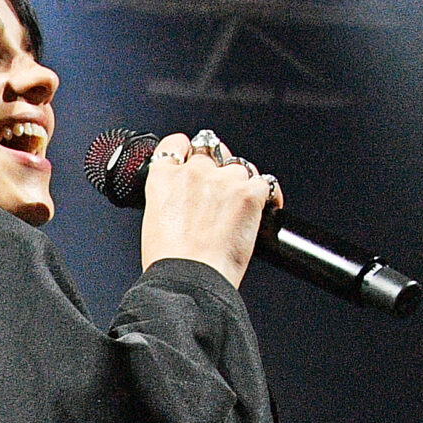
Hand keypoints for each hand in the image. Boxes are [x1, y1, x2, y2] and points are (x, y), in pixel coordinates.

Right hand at [135, 130, 280, 287]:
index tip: (194, 159)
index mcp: (164, 178)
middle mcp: (193, 172)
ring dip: (241, 183)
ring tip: (238, 210)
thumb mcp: (155, 220)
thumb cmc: (170, 262)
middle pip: (212, 152)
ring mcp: (223, 180)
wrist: (189, 279)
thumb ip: (171, 197)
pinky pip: (266, 184)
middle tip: (219, 194)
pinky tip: (263, 210)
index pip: (177, 143)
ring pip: (239, 167)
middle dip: (217, 169)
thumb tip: (187, 199)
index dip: (188, 150)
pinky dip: (268, 197)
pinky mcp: (249, 193)